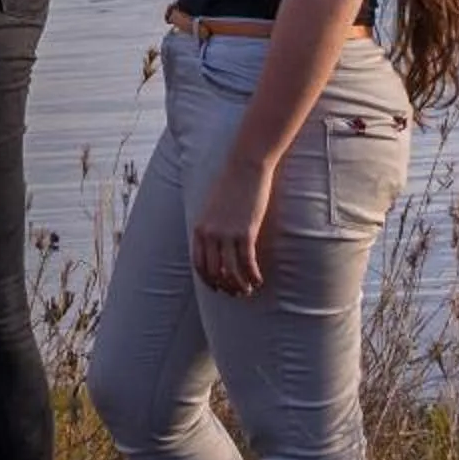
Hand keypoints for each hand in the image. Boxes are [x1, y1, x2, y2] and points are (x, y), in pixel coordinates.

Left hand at [191, 159, 275, 297]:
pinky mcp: (245, 232)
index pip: (198, 264)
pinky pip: (247, 263)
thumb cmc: (231, 183)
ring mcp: (226, 234)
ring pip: (230, 272)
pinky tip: (259, 281)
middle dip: (225, 286)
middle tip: (237, 293)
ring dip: (240, 286)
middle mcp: (209, 234)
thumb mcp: (213, 206)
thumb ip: (212, 225)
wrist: (245, 165)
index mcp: (199, 228)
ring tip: (249, 290)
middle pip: (214, 272)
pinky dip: (253, 276)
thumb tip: (217, 242)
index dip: (208, 280)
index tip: (218, 287)